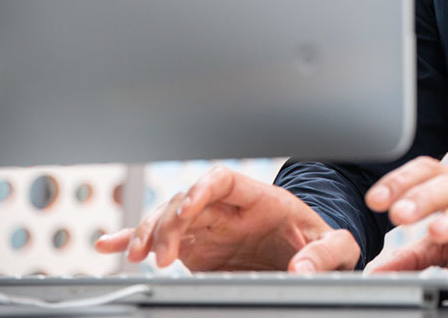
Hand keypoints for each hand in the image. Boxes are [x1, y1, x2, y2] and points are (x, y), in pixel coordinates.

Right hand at [94, 165, 359, 272]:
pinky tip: (109, 245)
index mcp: (262, 199)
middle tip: (161, 255)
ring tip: (135, 257)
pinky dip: (134, 239)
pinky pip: (162, 239)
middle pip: (188, 199)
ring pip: (169, 217)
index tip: (187, 208)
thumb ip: (327, 253)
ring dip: (148, 232)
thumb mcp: (337, 247)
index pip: (225, 180)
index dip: (202, 188)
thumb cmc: (323, 244)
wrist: (312, 257)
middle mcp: (231, 209)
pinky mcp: (197, 248)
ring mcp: (211, 227)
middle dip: (168, 220)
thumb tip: (302, 268)